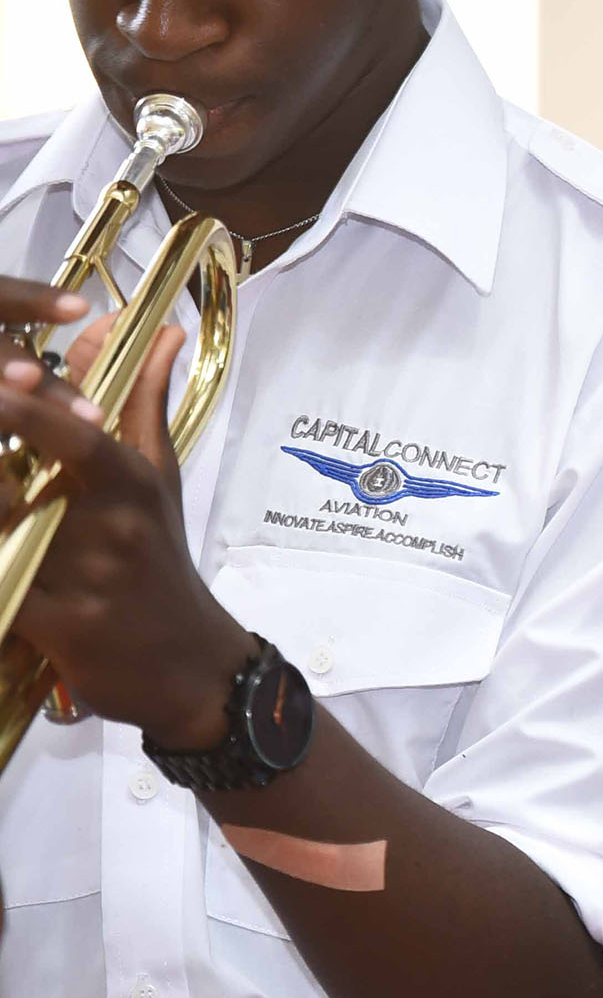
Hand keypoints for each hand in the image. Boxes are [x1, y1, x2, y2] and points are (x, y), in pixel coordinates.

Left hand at [0, 320, 251, 745]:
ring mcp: (80, 577)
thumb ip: (142, 401)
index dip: (20, 404)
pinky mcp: (54, 625)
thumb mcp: (159, 480)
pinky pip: (2, 583)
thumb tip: (158, 330)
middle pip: (9, 479)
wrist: (189, 668)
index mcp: (128, 480)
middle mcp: (106, 524)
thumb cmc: (162, 564)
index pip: (68, 429)